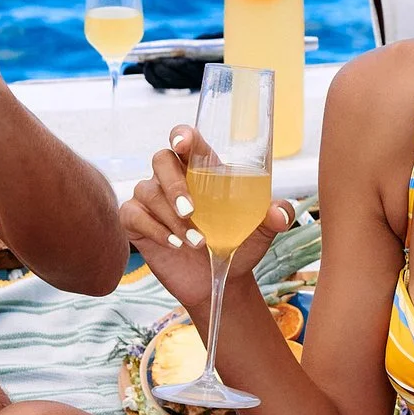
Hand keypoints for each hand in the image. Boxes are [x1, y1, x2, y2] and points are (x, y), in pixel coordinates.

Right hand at [120, 126, 289, 315]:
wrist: (218, 279)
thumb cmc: (238, 244)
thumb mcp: (261, 231)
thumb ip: (275, 217)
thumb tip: (280, 213)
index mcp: (202, 168)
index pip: (187, 140)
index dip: (182, 135)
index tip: (183, 143)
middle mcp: (173, 177)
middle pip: (161, 159)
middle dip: (174, 184)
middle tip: (191, 212)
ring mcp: (152, 198)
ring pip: (148, 191)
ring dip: (171, 218)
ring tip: (196, 242)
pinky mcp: (136, 221)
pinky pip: (133, 214)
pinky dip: (154, 229)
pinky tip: (174, 244)